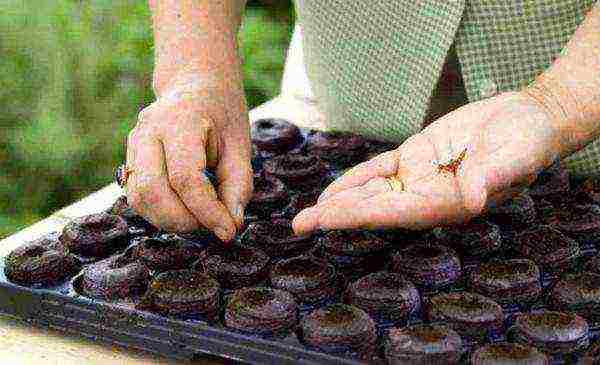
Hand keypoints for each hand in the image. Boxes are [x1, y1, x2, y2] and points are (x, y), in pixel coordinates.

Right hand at [126, 68, 251, 241]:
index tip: (229, 231)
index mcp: (179, 122)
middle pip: (152, 191)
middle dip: (183, 220)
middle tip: (213, 227)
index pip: (185, 178)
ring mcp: (133, 144)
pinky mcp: (130, 159)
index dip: (207, 211)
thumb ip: (238, 186)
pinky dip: (160, 213)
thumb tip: (230, 226)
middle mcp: (147, 132)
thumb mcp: (240, 146)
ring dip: (169, 221)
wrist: (195, 84)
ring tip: (200, 220)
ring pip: (138, 198)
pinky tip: (185, 212)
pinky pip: (137, 196)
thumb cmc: (222, 114)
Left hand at [292, 91, 561, 233]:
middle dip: (337, 216)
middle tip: (300, 225)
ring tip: (305, 216)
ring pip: (371, 192)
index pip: (396, 212)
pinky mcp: (415, 156)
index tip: (328, 218)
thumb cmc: (528, 140)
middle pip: (374, 208)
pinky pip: (379, 170)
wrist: (528, 119)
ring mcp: (418, 178)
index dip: (360, 215)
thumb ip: (491, 176)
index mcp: (448, 203)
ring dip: (338, 202)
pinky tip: (332, 192)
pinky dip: (355, 179)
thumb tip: (473, 199)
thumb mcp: (516, 155)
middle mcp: (427, 197)